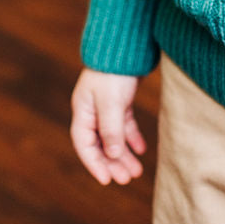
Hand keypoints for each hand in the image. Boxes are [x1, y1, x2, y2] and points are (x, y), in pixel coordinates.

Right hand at [70, 68, 146, 185]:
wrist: (126, 43)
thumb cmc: (114, 71)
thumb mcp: (111, 102)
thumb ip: (111, 129)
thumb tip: (112, 155)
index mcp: (83, 110)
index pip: (84, 144)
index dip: (94, 163)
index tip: (107, 180)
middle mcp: (91, 110)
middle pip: (100, 144)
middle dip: (112, 163)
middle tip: (127, 179)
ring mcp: (106, 105)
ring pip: (114, 137)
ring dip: (124, 154)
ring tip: (137, 172)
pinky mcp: (120, 100)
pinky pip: (125, 125)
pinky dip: (132, 138)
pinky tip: (142, 150)